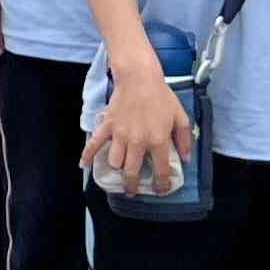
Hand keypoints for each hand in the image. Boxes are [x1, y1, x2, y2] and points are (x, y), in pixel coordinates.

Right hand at [86, 60, 196, 197]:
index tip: (161, 189)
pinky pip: (95, 144)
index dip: (161, 184)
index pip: (160, 170)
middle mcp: (137, 142)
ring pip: (115, 162)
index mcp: (158, 141)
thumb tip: (185, 159)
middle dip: (133, 185)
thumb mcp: (181, 117)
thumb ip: (185, 139)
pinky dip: (87, 155)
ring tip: (121, 171)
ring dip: (118, 169)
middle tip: (134, 191)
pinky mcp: (107, 127)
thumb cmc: (162, 96)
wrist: (139, 78)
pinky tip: (84, 165)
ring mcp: (120, 135)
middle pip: (132, 172)